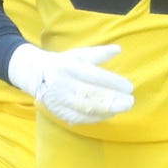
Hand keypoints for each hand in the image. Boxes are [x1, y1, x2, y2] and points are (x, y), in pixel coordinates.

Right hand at [8, 42, 134, 125]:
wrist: (36, 75)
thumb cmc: (64, 63)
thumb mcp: (79, 54)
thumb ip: (99, 53)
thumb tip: (118, 49)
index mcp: (68, 66)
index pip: (94, 76)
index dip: (112, 82)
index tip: (129, 87)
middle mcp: (62, 83)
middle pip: (90, 94)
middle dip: (112, 99)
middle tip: (130, 101)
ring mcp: (59, 99)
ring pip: (85, 108)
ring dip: (106, 110)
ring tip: (122, 108)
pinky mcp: (57, 111)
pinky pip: (79, 117)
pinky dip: (95, 118)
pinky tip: (109, 115)